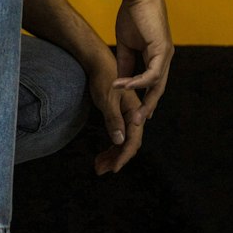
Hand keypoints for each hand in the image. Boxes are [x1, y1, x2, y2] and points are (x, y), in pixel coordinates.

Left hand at [88, 49, 144, 173]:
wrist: (98, 63)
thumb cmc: (103, 78)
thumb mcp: (107, 100)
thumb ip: (114, 120)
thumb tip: (120, 141)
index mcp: (134, 112)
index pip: (133, 140)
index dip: (124, 156)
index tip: (114, 168)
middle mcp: (133, 116)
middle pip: (128, 144)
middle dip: (116, 159)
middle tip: (101, 169)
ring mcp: (126, 116)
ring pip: (122, 142)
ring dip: (112, 155)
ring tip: (98, 166)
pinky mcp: (118, 115)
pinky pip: (117, 136)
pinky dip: (110, 147)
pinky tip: (102, 155)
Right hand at [112, 0, 173, 124]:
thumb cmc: (132, 14)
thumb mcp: (125, 43)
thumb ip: (125, 62)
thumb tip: (120, 80)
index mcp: (156, 56)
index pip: (153, 83)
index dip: (145, 98)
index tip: (136, 112)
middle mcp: (165, 58)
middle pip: (158, 89)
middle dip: (147, 106)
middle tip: (136, 122)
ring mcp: (165, 55)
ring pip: (157, 85)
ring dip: (143, 99)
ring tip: (131, 112)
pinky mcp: (163, 50)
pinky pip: (152, 74)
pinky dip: (137, 82)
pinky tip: (123, 85)